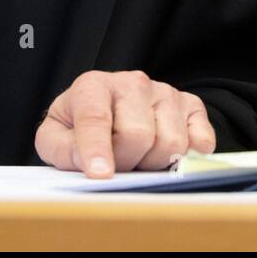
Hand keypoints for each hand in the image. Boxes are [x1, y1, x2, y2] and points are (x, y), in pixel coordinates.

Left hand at [35, 70, 216, 176]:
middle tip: (118, 165)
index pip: (95, 118)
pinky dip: (187, 156)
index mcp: (92, 86)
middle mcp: (132, 82)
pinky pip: (201, 140)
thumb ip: (61, 149)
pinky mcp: (191, 105)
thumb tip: (89, 162)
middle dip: (126, 161)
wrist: (111, 108)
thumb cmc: (80, 126)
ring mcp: (164, 92)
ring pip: (171, 142)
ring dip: (154, 163)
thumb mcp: (55, 136)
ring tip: (138, 158)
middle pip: (137, 135)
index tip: (100, 174)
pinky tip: (166, 155)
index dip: (97, 149)